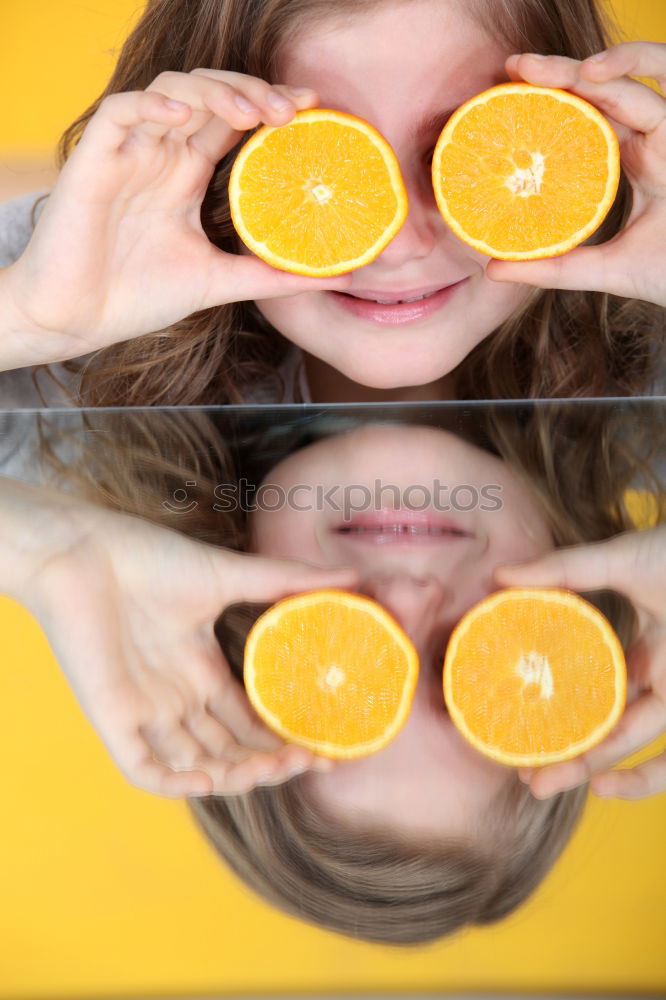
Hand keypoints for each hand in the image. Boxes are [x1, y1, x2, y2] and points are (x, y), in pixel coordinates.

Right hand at [1, 70, 351, 370]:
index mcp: (185, 174)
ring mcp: (128, 153)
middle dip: (253, 91)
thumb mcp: (220, 282)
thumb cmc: (138, 298)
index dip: (270, 105)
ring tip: (251, 111)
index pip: (232, 122)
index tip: (313, 109)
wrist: (75, 322)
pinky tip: (182, 114)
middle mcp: (160, 154)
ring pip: (171, 90)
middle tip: (292, 110)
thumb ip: (273, 274)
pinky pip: (120, 111)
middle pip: (209, 95)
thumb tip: (339, 275)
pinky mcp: (94, 159)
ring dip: (213, 91)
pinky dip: (151, 103)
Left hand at [4, 479, 356, 797]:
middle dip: (272, 760)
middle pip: (231, 748)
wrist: (86, 550)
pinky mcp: (112, 718)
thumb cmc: (151, 557)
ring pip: (197, 765)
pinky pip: (146, 770)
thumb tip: (355, 577)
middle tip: (312, 759)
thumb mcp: (230, 574)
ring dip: (238, 775)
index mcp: (201, 669)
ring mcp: (145, 710)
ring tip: (278, 766)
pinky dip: (178, 784)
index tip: (327, 744)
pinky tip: (215, 778)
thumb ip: (289, 581)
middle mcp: (176, 696)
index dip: (286, 735)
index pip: (250, 718)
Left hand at [487, 43, 665, 307]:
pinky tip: (592, 72)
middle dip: (557, 74)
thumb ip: (554, 267)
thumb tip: (493, 268)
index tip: (503, 101)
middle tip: (511, 69)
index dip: (549, 105)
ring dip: (584, 64)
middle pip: (602, 91)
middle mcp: (651, 139)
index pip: (586, 120)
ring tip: (540, 69)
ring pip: (632, 76)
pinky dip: (633, 62)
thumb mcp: (604, 269)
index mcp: (631, 162)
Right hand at [494, 526, 665, 799]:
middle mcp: (658, 679)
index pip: (592, 687)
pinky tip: (606, 784)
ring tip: (541, 784)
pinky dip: (643, 779)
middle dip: (562, 751)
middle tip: (521, 768)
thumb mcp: (621, 558)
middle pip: (604, 723)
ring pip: (629, 742)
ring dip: (587, 768)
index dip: (556, 705)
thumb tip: (501, 576)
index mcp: (642, 649)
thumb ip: (564, 570)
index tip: (516, 716)